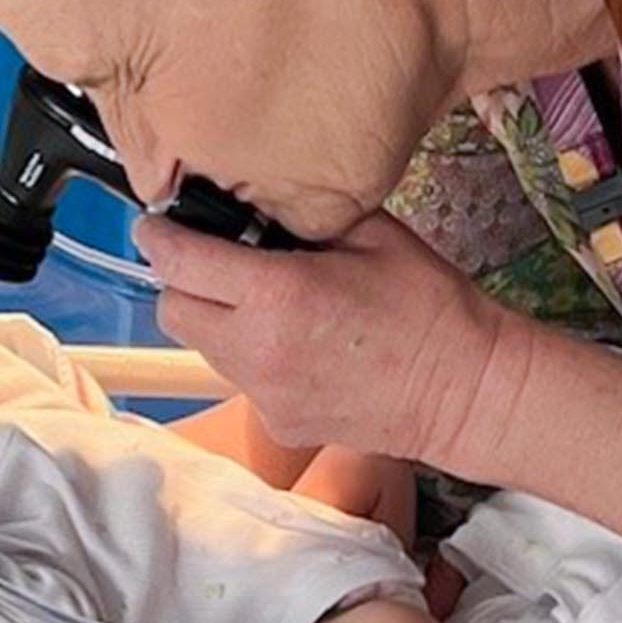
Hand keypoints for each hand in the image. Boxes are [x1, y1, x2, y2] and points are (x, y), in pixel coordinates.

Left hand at [133, 211, 507, 458]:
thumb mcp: (371, 234)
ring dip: (215, 319)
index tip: (154, 226)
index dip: (159, 238)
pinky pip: (239, 380)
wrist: (467, 390)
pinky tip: (295, 345)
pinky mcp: (278, 423)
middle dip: (183, 281)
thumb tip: (256, 199)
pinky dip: (250, 357)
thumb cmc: (428, 305)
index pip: (181, 262)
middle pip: (173, 311)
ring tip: (263, 303)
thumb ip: (303, 215)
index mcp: (277, 294)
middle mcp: (258, 349)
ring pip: (202, 347)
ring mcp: (265, 394)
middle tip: (214, 262)